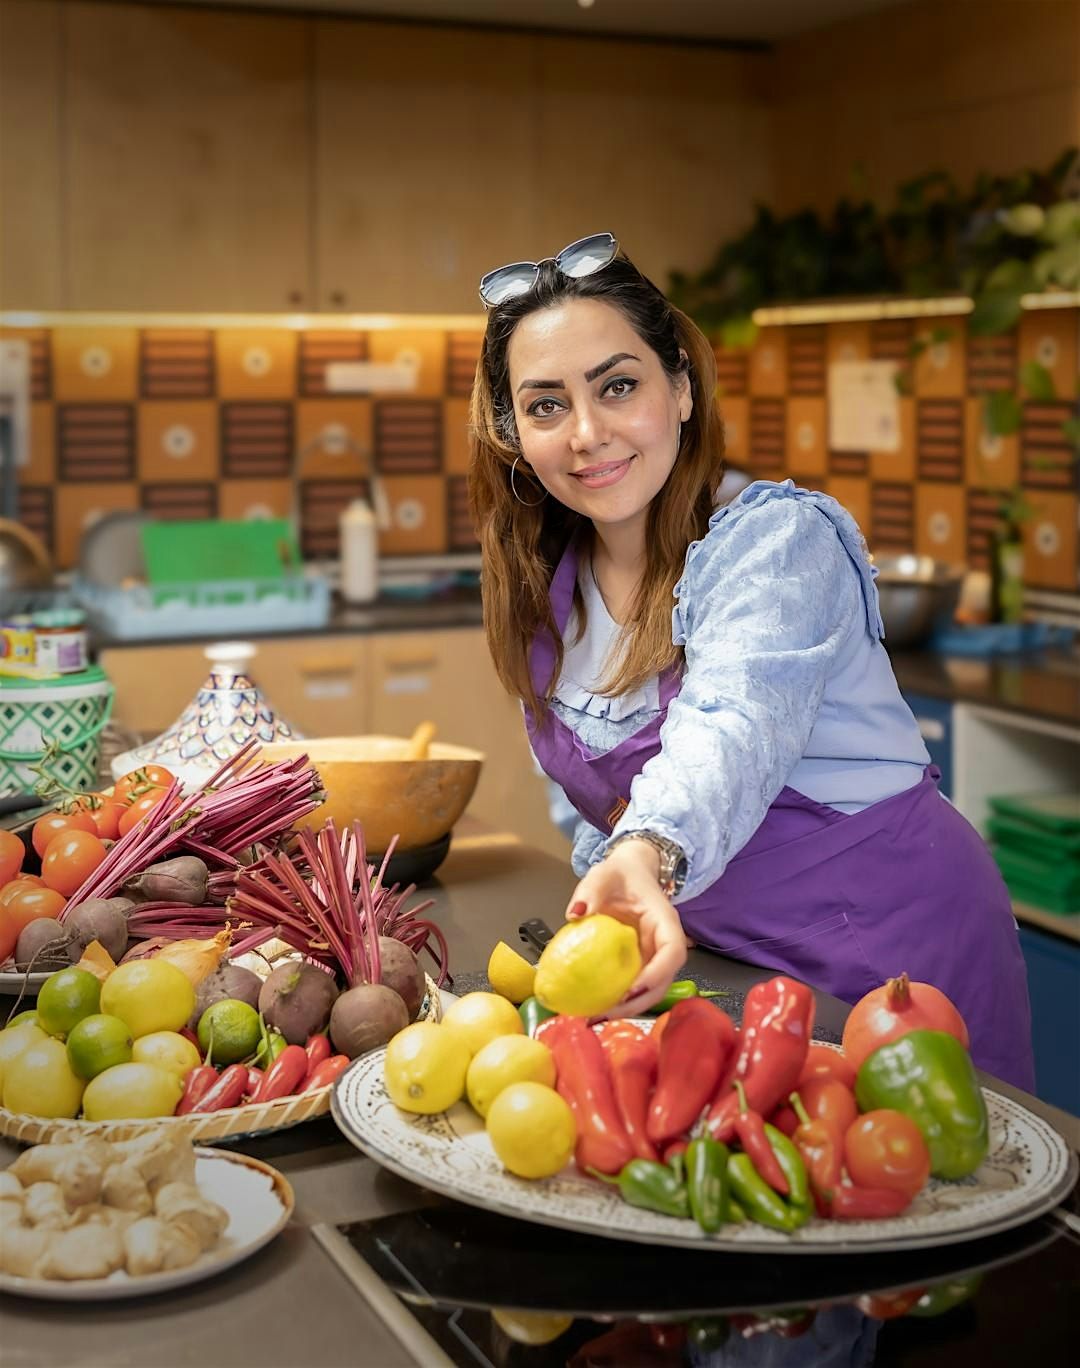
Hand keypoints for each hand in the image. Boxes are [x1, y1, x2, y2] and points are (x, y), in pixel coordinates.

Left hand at [564, 839, 688, 1016]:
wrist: (628, 874)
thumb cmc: (619, 875)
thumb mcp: (603, 874)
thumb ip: (590, 890)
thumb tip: (576, 914)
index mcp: (664, 920)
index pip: (672, 951)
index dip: (657, 974)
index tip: (632, 989)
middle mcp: (663, 942)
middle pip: (664, 980)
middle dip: (639, 1002)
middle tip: (608, 1012)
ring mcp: (653, 955)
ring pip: (651, 990)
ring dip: (629, 1007)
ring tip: (598, 1016)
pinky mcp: (640, 963)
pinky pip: (634, 986)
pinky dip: (619, 1000)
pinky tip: (595, 1007)